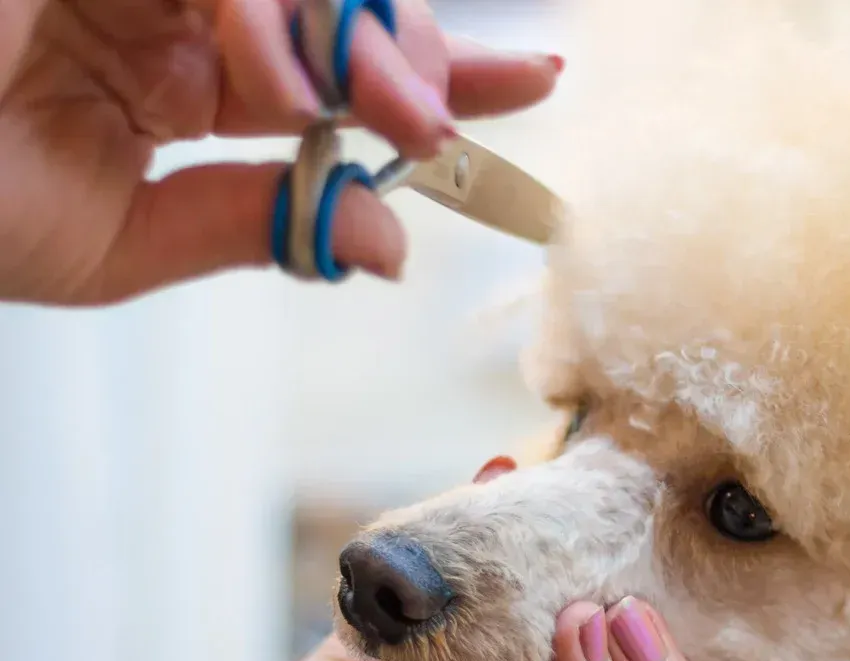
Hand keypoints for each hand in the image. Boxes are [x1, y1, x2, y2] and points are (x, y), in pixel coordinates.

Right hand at [0, 0, 559, 304]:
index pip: (332, 72)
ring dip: (360, 40)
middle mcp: (165, 8)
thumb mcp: (113, 246)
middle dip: (417, 55)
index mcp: (175, 78)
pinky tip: (277, 81)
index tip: (535, 87)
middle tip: (463, 118)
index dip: (437, 74)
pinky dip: (264, 12)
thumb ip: (249, 229)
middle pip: (335, 4)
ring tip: (395, 116)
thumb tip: (389, 243)